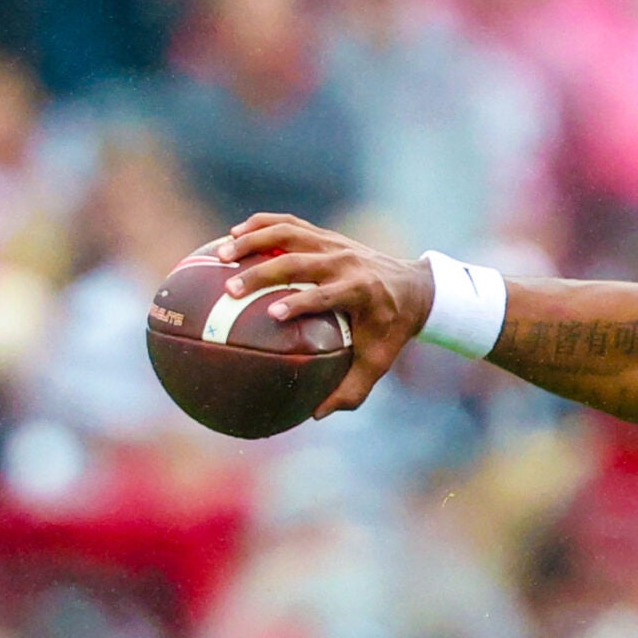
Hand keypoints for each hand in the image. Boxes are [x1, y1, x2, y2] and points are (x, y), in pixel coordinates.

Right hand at [218, 214, 435, 416]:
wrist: (415, 287)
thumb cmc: (391, 330)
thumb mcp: (379, 362)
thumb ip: (352, 390)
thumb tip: (316, 415)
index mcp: (361, 291)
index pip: (327, 295)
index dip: (301, 303)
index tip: (273, 315)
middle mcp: (346, 263)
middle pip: (298, 262)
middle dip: (263, 273)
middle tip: (230, 290)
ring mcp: (335, 244)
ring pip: (289, 234)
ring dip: (253, 240)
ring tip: (221, 254)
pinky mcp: (326, 236)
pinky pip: (290, 223)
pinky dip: (261, 223)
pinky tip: (233, 233)